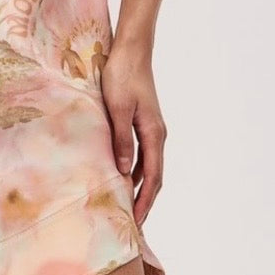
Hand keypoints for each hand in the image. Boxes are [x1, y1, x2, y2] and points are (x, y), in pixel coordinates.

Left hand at [100, 41, 166, 227]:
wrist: (131, 50)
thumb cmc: (122, 76)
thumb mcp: (118, 109)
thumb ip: (121, 139)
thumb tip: (122, 171)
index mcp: (153, 134)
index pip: (152, 177)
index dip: (145, 200)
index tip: (136, 221)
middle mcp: (157, 134)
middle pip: (153, 176)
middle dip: (144, 200)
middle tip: (133, 223)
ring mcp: (151, 128)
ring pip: (147, 166)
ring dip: (138, 187)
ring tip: (125, 206)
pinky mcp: (143, 122)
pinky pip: (141, 154)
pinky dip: (133, 170)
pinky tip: (120, 177)